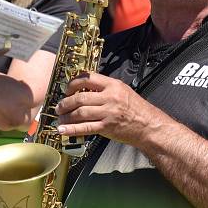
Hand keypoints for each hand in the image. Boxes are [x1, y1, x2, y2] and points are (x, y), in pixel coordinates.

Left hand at [55, 72, 172, 145]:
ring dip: (66, 116)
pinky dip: (71, 129)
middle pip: (80, 97)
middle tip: (59, 106)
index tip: (67, 90)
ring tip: (60, 118)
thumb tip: (84, 90)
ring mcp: (108, 112)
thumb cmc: (135, 108)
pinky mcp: (107, 127)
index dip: (73, 83)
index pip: (88, 78)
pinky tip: (63, 129)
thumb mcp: (122, 91)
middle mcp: (110, 97)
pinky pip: (85, 127)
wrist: (148, 125)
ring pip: (80, 112)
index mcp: (113, 85)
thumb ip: (105, 89)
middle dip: (65, 103)